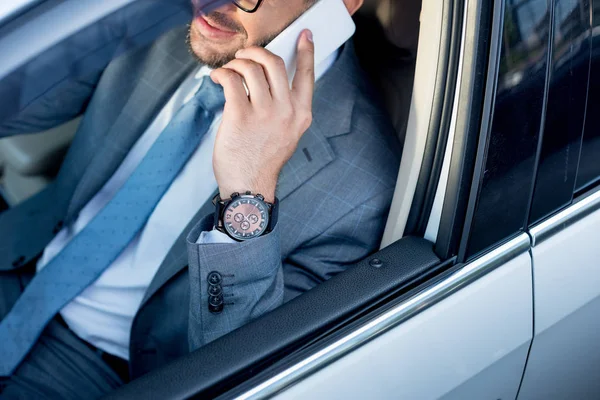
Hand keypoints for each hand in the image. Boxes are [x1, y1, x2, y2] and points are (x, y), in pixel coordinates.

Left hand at [210, 30, 314, 202]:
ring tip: (230, 70)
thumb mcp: (287, 135)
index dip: (306, 52)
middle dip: (256, 53)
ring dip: (237, 63)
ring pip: (252, 68)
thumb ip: (285, 110)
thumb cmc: (263, 161)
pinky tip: (217, 78)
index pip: (307, 76)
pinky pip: (231, 80)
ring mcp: (264, 113)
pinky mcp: (240, 116)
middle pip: (275, 63)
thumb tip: (267, 83)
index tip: (305, 36)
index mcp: (301, 115)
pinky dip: (222, 73)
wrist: (249, 186)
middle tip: (245, 57)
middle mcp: (286, 111)